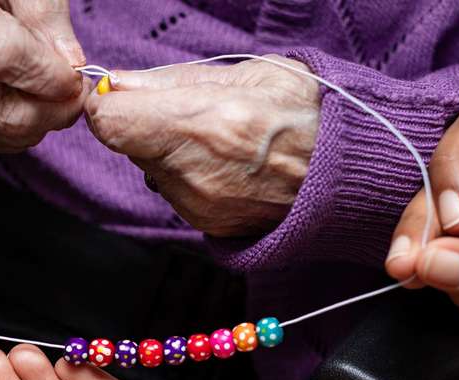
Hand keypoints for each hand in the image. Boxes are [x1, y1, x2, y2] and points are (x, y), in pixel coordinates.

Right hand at [0, 0, 88, 152]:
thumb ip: (44, 14)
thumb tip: (73, 64)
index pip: (2, 57)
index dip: (49, 75)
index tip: (75, 76)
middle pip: (6, 114)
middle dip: (55, 110)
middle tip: (72, 91)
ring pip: (3, 135)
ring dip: (38, 120)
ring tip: (39, 89)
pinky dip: (14, 128)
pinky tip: (11, 98)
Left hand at [84, 56, 319, 236]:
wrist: (349, 173)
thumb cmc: (307, 113)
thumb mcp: (246, 73)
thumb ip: (170, 81)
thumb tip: (115, 85)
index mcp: (207, 124)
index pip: (109, 123)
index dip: (108, 106)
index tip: (122, 98)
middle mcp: (198, 174)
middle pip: (128, 147)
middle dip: (146, 126)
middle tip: (192, 115)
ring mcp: (202, 208)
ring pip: (150, 171)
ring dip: (170, 153)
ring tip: (220, 141)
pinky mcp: (209, 227)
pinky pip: (175, 194)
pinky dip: (189, 177)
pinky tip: (227, 166)